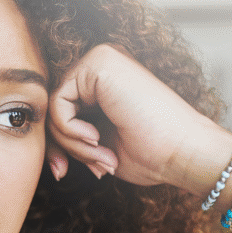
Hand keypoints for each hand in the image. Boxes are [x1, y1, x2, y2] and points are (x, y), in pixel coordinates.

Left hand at [46, 44, 225, 190]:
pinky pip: (57, 103)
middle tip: (90, 167)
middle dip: (61, 146)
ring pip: (53, 107)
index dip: (56, 146)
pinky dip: (69, 130)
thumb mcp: (97, 148)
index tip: (62, 172)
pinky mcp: (98, 63)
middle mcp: (101, 65)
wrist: (183, 152)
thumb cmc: (151, 154)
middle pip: (51, 108)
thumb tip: (48, 155)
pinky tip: (96, 138)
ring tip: (101, 156)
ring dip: (70, 142)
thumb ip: (71, 139)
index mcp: (103, 83)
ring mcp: (100, 60)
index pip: (58, 112)